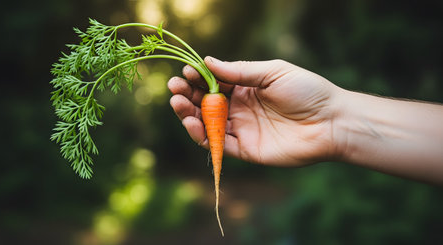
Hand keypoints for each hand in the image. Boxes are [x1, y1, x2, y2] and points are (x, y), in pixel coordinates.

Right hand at [168, 57, 342, 166]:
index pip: (214, 83)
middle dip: (187, 95)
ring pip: (207, 123)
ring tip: (177, 103)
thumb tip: (208, 61)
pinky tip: (192, 122)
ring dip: (189, 114)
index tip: (186, 71)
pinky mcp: (245, 150)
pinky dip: (202, 135)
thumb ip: (240, 70)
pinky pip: (218, 144)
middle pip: (206, 103)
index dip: (197, 78)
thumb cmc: (307, 91)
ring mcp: (241, 129)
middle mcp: (240, 109)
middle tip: (174, 88)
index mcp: (246, 88)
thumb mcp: (272, 72)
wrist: (331, 121)